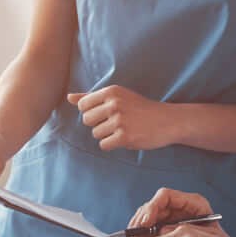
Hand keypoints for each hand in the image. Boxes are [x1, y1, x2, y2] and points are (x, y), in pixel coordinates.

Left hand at [68, 86, 183, 150]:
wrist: (167, 120)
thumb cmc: (140, 108)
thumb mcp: (118, 96)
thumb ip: (91, 97)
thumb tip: (68, 97)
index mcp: (111, 91)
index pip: (83, 105)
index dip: (92, 112)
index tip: (107, 112)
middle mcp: (114, 104)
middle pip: (87, 120)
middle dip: (99, 124)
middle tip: (116, 122)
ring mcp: (119, 120)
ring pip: (95, 133)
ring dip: (107, 135)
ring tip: (123, 129)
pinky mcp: (124, 136)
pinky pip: (104, 145)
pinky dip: (112, 144)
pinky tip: (125, 138)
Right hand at [125, 188, 213, 236]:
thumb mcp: (204, 234)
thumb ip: (182, 229)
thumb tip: (157, 230)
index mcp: (192, 203)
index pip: (164, 196)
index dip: (152, 208)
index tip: (145, 223)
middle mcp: (179, 207)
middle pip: (151, 206)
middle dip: (140, 221)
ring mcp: (170, 217)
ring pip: (145, 217)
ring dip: (136, 229)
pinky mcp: (164, 229)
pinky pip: (146, 229)